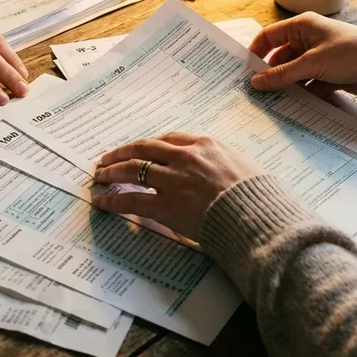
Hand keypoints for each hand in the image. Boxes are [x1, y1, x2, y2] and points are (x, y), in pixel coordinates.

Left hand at [92, 133, 263, 238]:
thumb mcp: (243, 167)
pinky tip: (102, 200)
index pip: (167, 140)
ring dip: (111, 172)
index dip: (148, 145)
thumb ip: (222, 164)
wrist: (257, 217)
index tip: (138, 149)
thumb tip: (215, 172)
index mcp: (205, 144)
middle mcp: (185, 157)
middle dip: (121, 153)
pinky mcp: (165, 204)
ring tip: (99, 176)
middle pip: (143, 148)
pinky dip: (113, 199)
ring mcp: (173, 179)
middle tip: (107, 158)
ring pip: (132, 169)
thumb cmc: (258, 196)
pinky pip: (132, 199)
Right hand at [249, 12, 356, 97]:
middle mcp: (308, 40)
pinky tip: (293, 106)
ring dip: (286, 86)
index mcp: (302, 26)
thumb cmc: (351, 52)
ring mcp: (317, 58)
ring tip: (273, 102)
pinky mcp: (327, 74)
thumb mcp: (313, 62)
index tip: (245, 71)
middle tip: (258, 93)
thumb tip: (256, 82)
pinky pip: (307, 84)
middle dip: (271, 74)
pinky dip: (302, 94)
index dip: (256, 52)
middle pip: (280, 58)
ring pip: (293, 73)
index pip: (269, 36)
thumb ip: (283, 74)